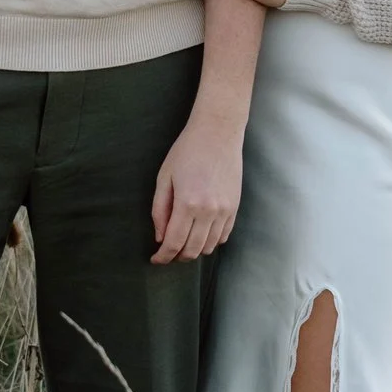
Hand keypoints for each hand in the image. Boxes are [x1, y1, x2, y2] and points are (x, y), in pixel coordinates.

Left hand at [150, 105, 243, 263]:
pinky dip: (211, 242)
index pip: (174, 243)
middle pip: (192, 250)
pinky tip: (200, 235)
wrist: (218, 132)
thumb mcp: (164, 178)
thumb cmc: (187, 151)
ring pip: (209, 247)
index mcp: (187, 203)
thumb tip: (160, 237)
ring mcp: (225, 211)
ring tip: (182, 245)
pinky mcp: (235, 207)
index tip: (156, 259)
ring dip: (194, 251)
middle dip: (177, 257)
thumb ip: (160, 210)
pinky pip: (223, 236)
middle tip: (167, 254)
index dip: (163, 256)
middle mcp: (209, 211)